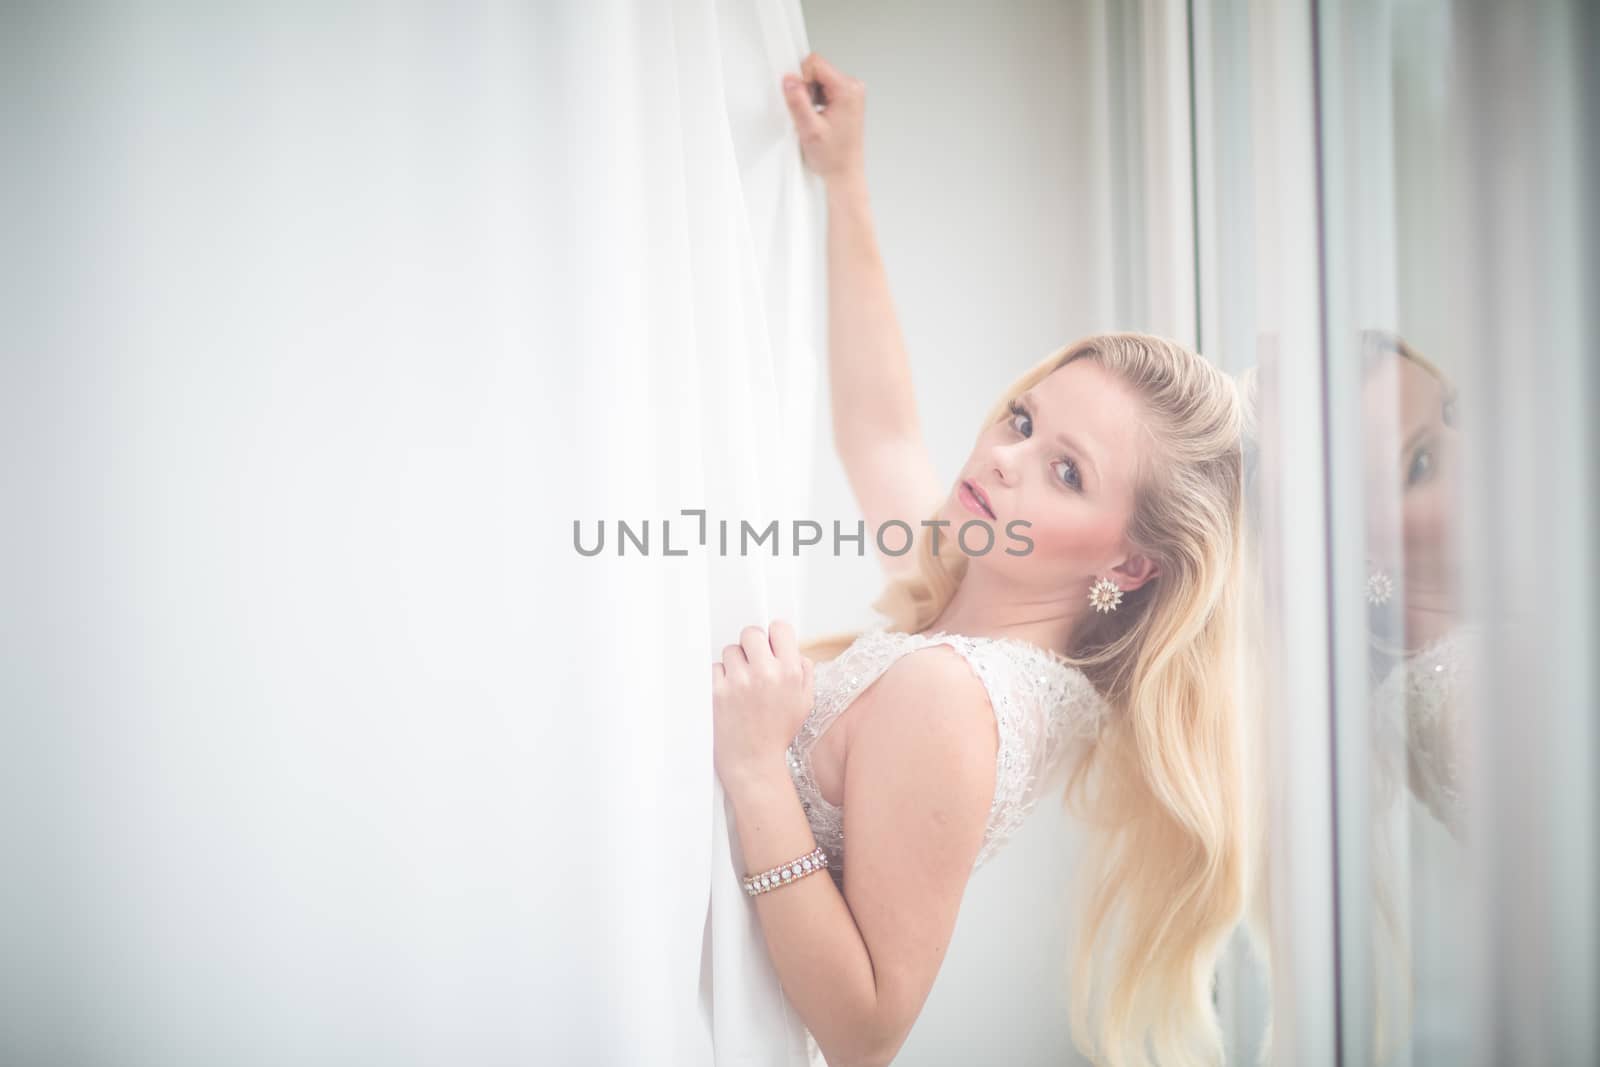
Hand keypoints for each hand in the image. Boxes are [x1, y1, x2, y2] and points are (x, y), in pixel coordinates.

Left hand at [712, 619, 814, 789]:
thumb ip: (803, 671)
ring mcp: (739, 681)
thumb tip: (794, 650)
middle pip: (751, 633)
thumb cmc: (777, 733)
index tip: (770, 645)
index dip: (773, 636)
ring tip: (741, 685)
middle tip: (753, 663)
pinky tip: (729, 695)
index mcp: (790, 673)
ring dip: (734, 664)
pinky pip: (715, 668)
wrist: (753, 761)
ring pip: (731, 651)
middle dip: (751, 646)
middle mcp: (765, 673)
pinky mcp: (717, 691)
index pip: (779, 628)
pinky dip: (720, 678)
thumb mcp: (804, 702)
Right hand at [780, 52, 865, 183]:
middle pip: (818, 70)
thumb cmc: (834, 157)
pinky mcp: (846, 100)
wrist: (844, 174)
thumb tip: (789, 80)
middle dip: (806, 89)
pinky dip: (816, 101)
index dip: (802, 79)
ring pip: (819, 80)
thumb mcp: (810, 129)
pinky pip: (824, 89)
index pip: (816, 63)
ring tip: (815, 118)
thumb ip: (797, 102)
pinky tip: (819, 118)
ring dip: (811, 97)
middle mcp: (853, 88)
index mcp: (848, 90)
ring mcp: (851, 93)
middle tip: (808, 113)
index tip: (801, 99)